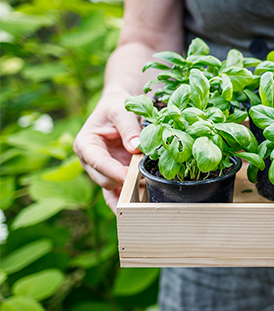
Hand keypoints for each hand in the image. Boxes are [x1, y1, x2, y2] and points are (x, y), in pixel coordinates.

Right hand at [74, 91, 142, 210]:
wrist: (118, 108)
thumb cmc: (117, 107)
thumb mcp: (122, 111)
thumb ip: (129, 129)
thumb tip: (136, 148)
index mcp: (85, 144)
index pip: (98, 162)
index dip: (113, 171)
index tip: (129, 176)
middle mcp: (90, 161)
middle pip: (104, 179)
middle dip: (124, 183)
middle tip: (147, 184)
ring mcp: (101, 171)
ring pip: (112, 188)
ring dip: (129, 193)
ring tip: (146, 198)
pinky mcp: (113, 175)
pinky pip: (117, 192)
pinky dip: (128, 199)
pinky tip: (139, 208)